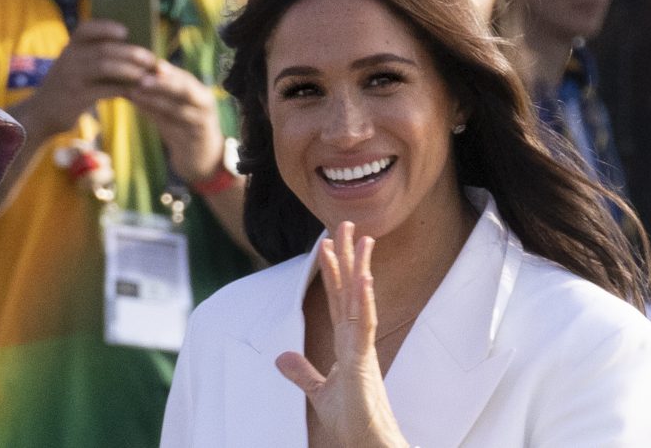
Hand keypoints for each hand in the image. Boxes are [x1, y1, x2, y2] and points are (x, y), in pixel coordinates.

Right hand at [27, 19, 156, 136]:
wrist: (44, 113)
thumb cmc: (70, 87)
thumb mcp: (76, 67)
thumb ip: (96, 57)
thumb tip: (135, 51)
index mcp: (70, 47)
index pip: (86, 29)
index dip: (106, 28)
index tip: (126, 31)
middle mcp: (69, 58)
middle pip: (104, 49)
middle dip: (131, 53)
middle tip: (151, 59)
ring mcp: (71, 77)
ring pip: (105, 67)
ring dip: (130, 70)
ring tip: (146, 75)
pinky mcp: (77, 96)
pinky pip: (105, 90)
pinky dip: (123, 89)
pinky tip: (137, 91)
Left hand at [127, 59, 223, 182]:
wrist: (201, 157)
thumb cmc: (184, 128)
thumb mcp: (175, 108)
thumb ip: (159, 93)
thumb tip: (131, 74)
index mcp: (200, 93)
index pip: (183, 77)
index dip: (165, 69)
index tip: (143, 62)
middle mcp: (205, 105)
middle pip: (185, 89)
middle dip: (163, 83)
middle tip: (141, 78)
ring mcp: (202, 122)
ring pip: (178, 109)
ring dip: (155, 100)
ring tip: (134, 92)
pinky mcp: (195, 139)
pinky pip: (173, 127)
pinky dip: (156, 118)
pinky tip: (141, 110)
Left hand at [276, 222, 408, 447]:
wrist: (369, 447)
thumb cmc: (353, 423)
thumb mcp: (319, 392)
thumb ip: (303, 372)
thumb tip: (281, 356)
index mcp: (348, 344)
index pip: (338, 299)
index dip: (334, 270)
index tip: (328, 242)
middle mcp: (357, 340)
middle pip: (350, 290)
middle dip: (348, 256)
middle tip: (346, 223)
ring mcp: (363, 349)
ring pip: (360, 300)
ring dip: (359, 268)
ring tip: (361, 239)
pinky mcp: (364, 363)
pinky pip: (365, 326)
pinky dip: (364, 302)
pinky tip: (363, 279)